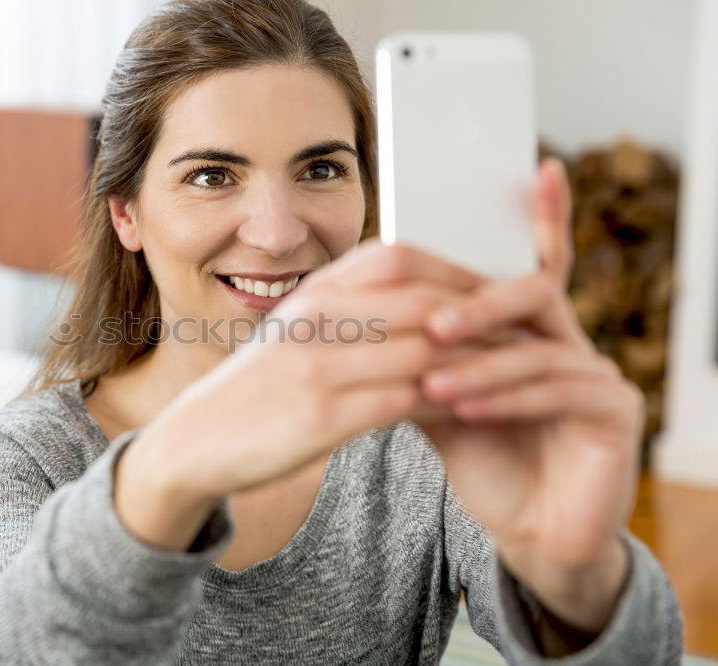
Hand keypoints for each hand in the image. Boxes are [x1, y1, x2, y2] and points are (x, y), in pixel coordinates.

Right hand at [138, 241, 494, 499]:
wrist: (194, 440)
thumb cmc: (256, 388)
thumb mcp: (295, 333)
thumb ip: (347, 311)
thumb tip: (414, 301)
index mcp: (312, 294)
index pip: (398, 258)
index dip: (456, 269)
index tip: (495, 289)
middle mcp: (314, 319)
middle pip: (421, 299)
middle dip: (482, 313)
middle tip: (527, 329)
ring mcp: (316, 366)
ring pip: (422, 349)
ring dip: (476, 360)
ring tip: (518, 371)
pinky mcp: (320, 418)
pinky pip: (405, 402)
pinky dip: (448, 403)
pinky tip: (475, 412)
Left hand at [418, 158, 641, 630]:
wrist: (526, 531)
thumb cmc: (484, 459)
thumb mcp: (441, 401)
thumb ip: (420, 357)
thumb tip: (367, 313)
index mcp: (532, 330)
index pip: (539, 263)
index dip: (547, 216)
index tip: (542, 167)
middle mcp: (571, 340)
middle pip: (534, 291)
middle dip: (480, 304)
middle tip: (433, 323)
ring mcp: (600, 373)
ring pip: (539, 346)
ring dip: (480, 364)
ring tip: (430, 383)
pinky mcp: (616, 412)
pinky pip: (560, 390)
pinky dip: (508, 397)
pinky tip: (467, 409)